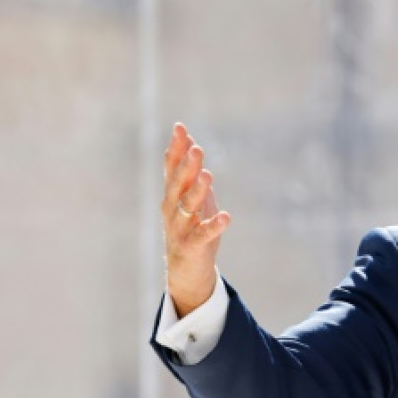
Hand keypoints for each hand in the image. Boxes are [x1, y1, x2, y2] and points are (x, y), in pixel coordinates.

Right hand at [161, 122, 229, 315]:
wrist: (186, 270)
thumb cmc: (191, 228)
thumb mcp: (192, 199)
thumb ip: (191, 174)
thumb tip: (191, 143)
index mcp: (172, 195)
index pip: (172, 167)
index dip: (176, 148)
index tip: (180, 127)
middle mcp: (171, 209)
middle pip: (178, 184)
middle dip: (186, 166)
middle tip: (197, 149)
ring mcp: (179, 228)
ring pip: (187, 207)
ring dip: (197, 191)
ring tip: (208, 175)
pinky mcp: (190, 246)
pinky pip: (202, 234)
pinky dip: (213, 226)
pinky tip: (226, 217)